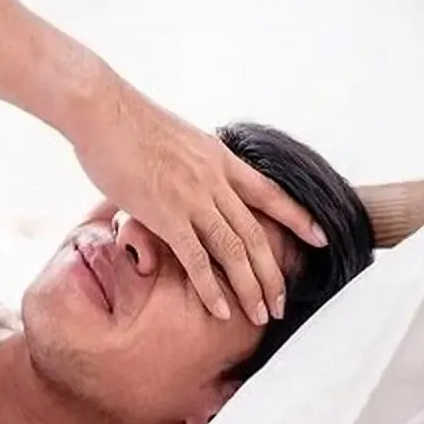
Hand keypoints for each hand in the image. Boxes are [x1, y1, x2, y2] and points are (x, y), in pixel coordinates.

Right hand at [72, 83, 326, 325]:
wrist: (102, 109)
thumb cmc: (127, 122)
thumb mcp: (176, 138)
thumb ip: (191, 162)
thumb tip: (189, 173)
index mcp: (219, 158)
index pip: (270, 193)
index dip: (297, 218)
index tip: (320, 238)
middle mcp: (214, 180)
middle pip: (256, 234)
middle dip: (273, 274)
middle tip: (281, 302)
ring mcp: (192, 198)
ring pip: (234, 251)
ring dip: (250, 288)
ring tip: (261, 314)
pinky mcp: (165, 214)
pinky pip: (196, 259)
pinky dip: (211, 288)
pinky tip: (220, 310)